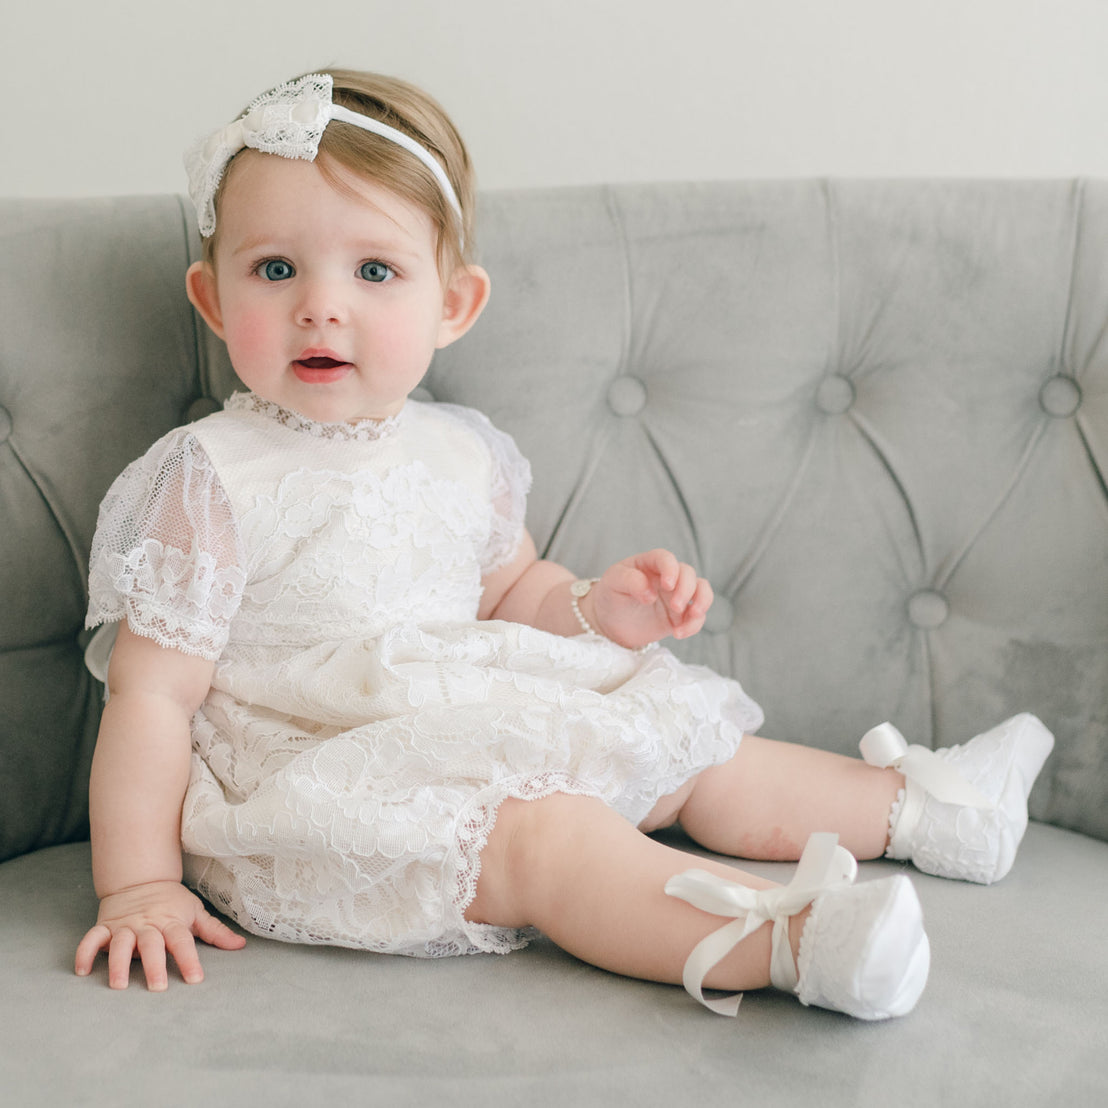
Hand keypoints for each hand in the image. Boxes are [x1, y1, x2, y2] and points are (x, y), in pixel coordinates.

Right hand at [75, 880, 244, 990]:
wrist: (141, 878)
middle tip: (158, 987)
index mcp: (171, 921)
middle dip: (155, 965)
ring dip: (119, 963)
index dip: (189, 960)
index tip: (196, 979)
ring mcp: (125, 926)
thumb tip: (241, 946)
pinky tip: (83, 970)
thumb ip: (215, 932)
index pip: (182, 941)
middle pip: (152, 944)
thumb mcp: (195, 912)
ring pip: (120, 944)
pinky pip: (91, 939)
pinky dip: (85, 952)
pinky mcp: (105, 927)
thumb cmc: (172, 901)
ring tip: (119, 985)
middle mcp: (148, 924)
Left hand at [590, 549, 713, 648]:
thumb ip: (630, 581)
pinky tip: (678, 634)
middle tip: (675, 606)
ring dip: (702, 602)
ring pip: (702, 591)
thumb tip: (650, 593)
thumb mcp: (612, 583)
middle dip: (687, 589)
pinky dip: (694, 625)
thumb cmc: (610, 595)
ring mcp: (676, 595)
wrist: (609, 623)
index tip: (667, 585)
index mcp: (650, 563)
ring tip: (691, 616)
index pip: (667, 558)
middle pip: (689, 574)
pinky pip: (697, 617)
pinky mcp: (680, 616)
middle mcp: (667, 577)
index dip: (671, 569)